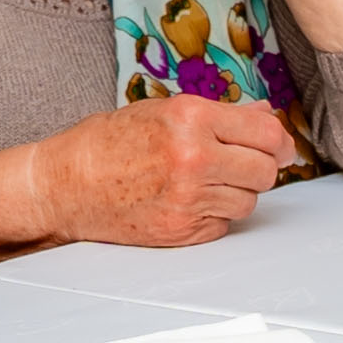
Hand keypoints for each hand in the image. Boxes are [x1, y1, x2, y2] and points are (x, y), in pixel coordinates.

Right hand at [18, 88, 301, 248]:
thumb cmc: (107, 144)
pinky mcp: (182, 230)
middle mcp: (194, 157)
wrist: (65, 186)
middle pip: (266, 171)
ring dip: (235, 193)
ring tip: (203, 181)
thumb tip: (265, 114)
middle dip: (260, 167)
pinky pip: (223, 224)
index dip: (278, 140)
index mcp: (191, 118)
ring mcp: (188, 198)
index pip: (266, 132)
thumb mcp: (162, 112)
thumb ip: (220, 114)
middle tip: (242, 164)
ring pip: (248, 201)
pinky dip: (213, 215)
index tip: (278, 145)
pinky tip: (186, 201)